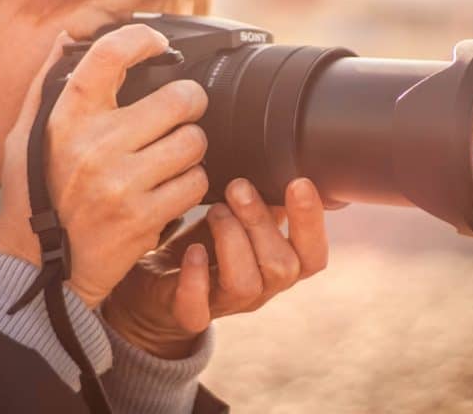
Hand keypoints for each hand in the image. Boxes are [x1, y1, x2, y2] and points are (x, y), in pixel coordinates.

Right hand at [0, 25, 209, 307]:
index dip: (143, 38)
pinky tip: (168, 190)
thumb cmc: (37, 194)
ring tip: (169, 159)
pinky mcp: (144, 218)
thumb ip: (48, 84)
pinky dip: (189, 187)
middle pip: (180, 98)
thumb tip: (69, 37)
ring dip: (190, 150)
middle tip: (179, 115)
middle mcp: (95, 146)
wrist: (40, 268)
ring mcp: (122, 184)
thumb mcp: (27, 136)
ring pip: (195, 142)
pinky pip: (196, 185)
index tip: (159, 44)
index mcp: (67, 118)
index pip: (111, 54)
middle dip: (189, 104)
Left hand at [102, 177, 330, 358]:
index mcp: (280, 264)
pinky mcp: (189, 314)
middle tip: (238, 187)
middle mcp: (261, 289)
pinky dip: (195, 277)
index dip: (312, 223)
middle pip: (283, 267)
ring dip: (231, 239)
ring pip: (246, 284)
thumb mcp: (239, 216)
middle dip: (260, 221)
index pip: (313, 255)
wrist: (159, 282)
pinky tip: (191, 250)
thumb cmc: (206, 240)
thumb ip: (263, 198)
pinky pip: (197, 308)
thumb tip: (283, 159)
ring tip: (214, 210)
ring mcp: (226, 305)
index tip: (299, 183)